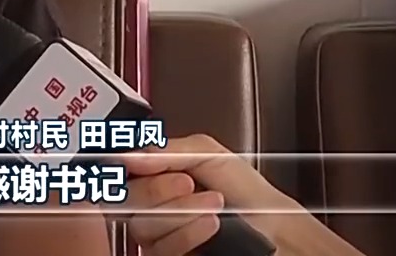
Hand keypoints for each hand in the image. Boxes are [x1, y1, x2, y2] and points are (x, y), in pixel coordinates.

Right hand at [117, 134, 299, 255]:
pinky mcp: (170, 255)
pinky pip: (159, 249)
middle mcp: (153, 206)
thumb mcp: (208, 154)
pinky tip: (210, 223)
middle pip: (125, 199)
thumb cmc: (248, 192)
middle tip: (187, 181)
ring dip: (180, 212)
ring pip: (142, 226)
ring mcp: (160, 234)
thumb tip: (128, 153)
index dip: (121, 168)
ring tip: (212, 202)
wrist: (276, 229)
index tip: (134, 163)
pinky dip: (187, 233)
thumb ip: (164, 150)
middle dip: (157, 189)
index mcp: (156, 174)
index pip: (119, 170)